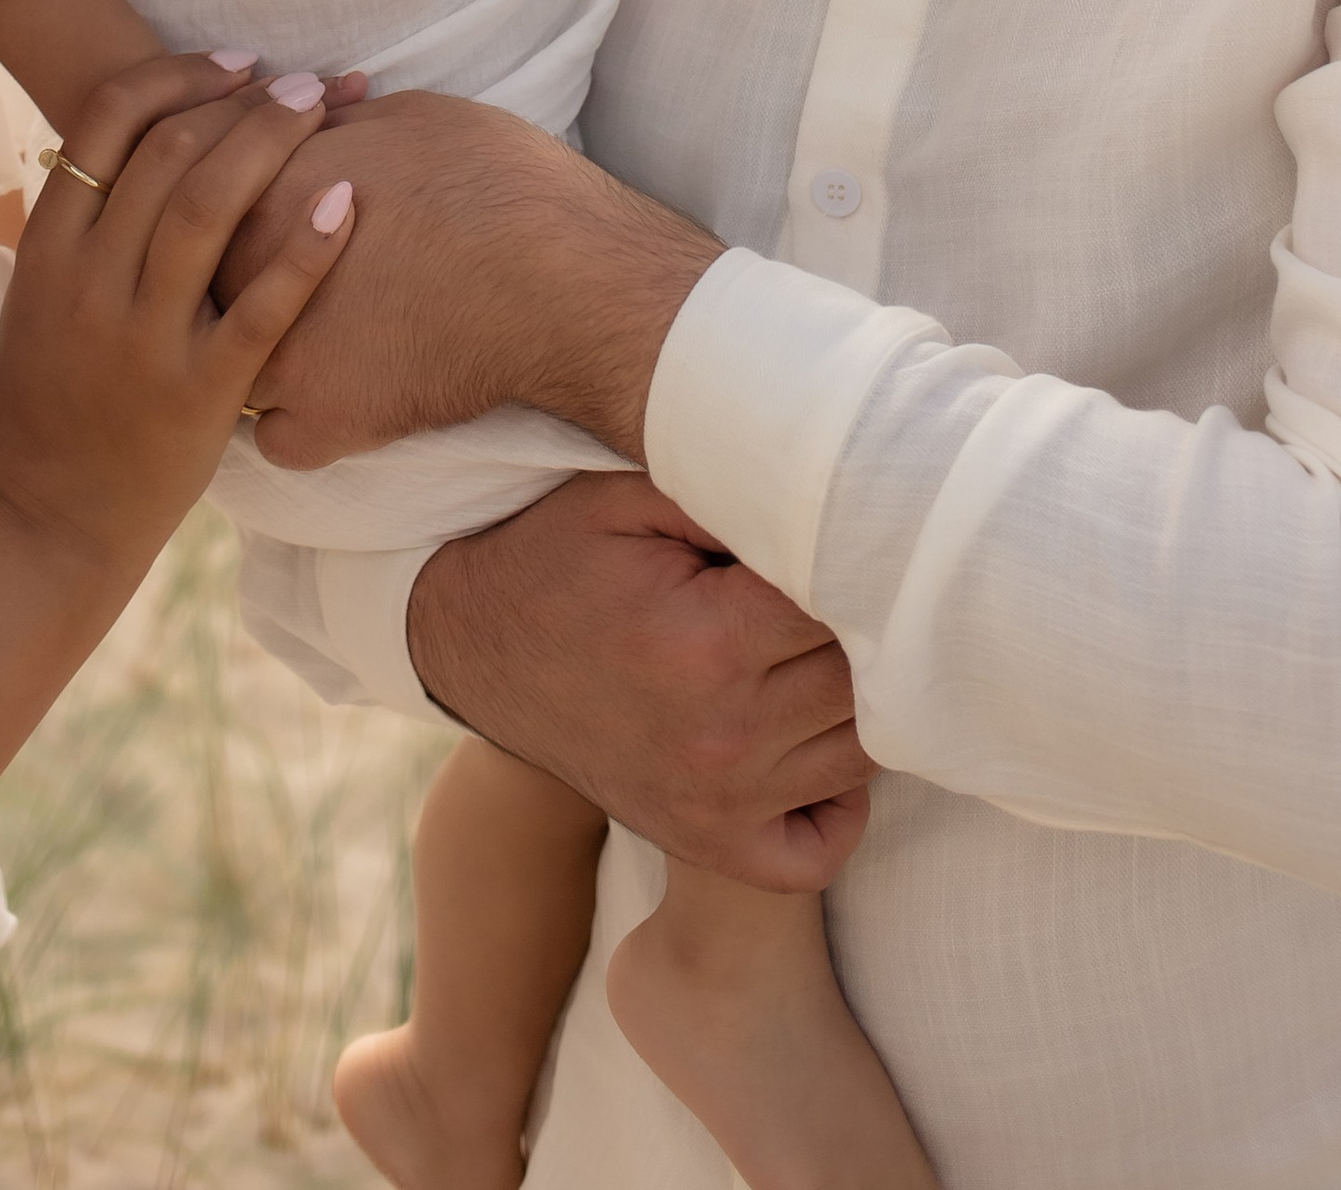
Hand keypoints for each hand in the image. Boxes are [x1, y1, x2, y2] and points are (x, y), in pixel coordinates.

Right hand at [0, 55, 351, 577]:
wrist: (45, 521)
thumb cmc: (52, 397)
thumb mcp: (40, 295)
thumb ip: (82, 221)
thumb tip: (142, 132)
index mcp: (48, 247)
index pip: (105, 121)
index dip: (176, 75)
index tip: (236, 64)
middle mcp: (89, 281)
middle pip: (167, 149)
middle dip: (244, 100)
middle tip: (301, 81)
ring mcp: (142, 337)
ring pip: (208, 207)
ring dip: (272, 142)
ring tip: (325, 110)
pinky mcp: (197, 392)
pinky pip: (260, 306)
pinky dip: (306, 247)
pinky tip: (346, 201)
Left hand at [217, 88, 717, 465]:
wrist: (562, 278)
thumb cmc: (498, 181)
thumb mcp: (410, 119)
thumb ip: (338, 122)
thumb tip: (313, 112)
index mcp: (270, 188)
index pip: (205, 192)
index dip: (229, 197)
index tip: (254, 204)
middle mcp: (252, 272)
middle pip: (199, 278)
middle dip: (216, 278)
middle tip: (246, 280)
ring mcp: (280, 354)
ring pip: (222, 361)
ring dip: (238, 353)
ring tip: (267, 346)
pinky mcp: (322, 421)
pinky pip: (273, 437)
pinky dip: (294, 424)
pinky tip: (314, 406)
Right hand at [407, 471, 872, 887]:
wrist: (474, 648)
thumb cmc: (558, 558)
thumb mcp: (625, 496)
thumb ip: (729, 492)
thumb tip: (828, 496)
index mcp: (708, 643)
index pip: (846, 601)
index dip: (849, 557)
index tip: (827, 534)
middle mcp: (724, 737)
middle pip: (865, 676)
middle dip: (858, 622)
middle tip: (828, 584)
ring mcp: (719, 804)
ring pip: (863, 751)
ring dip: (859, 697)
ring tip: (813, 644)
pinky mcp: (710, 843)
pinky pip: (822, 849)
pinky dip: (839, 801)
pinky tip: (812, 738)